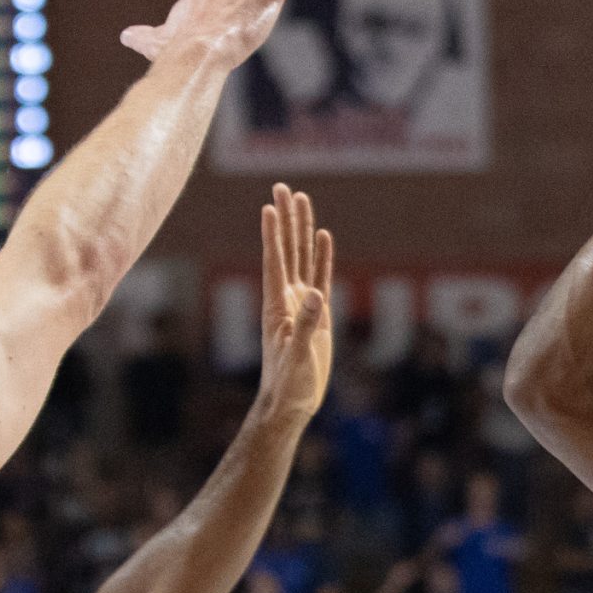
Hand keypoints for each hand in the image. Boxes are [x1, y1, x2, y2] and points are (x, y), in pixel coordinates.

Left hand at [255, 182, 334, 421]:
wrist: (291, 403)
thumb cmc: (289, 385)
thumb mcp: (298, 358)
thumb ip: (306, 326)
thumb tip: (317, 295)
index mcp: (277, 306)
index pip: (274, 261)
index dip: (272, 234)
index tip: (269, 206)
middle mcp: (287, 298)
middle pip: (287, 250)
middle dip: (286, 219)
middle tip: (285, 189)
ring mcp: (301, 304)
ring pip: (302, 257)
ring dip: (302, 230)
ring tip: (302, 200)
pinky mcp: (317, 314)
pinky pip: (320, 277)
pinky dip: (322, 256)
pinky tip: (323, 237)